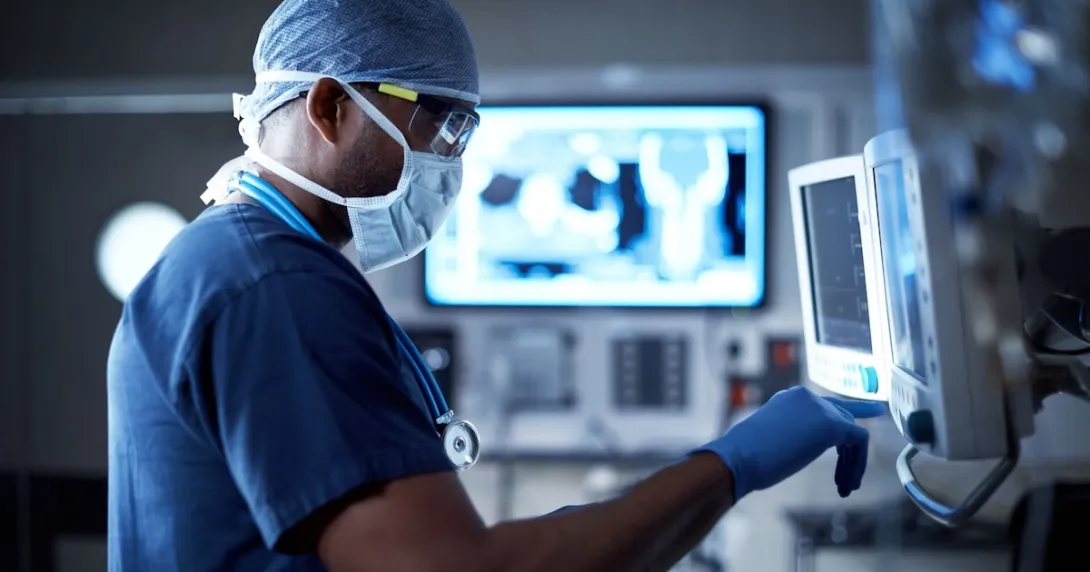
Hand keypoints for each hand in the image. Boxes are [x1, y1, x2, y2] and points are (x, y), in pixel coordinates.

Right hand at [695, 386, 886, 500]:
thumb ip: (791, 436)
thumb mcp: (772, 439)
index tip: (866, 418)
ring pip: (852, 432)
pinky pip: (859, 441)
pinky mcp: (832, 424)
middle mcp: (807, 397)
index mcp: (790, 398)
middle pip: (843, 419)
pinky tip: (850, 484)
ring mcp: (820, 408)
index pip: (825, 406)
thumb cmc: (745, 457)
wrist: (738, 457)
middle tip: (848, 480)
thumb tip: (799, 448)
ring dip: (852, 463)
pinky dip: (858, 464)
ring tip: (846, 488)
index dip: (843, 421)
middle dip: (849, 452)